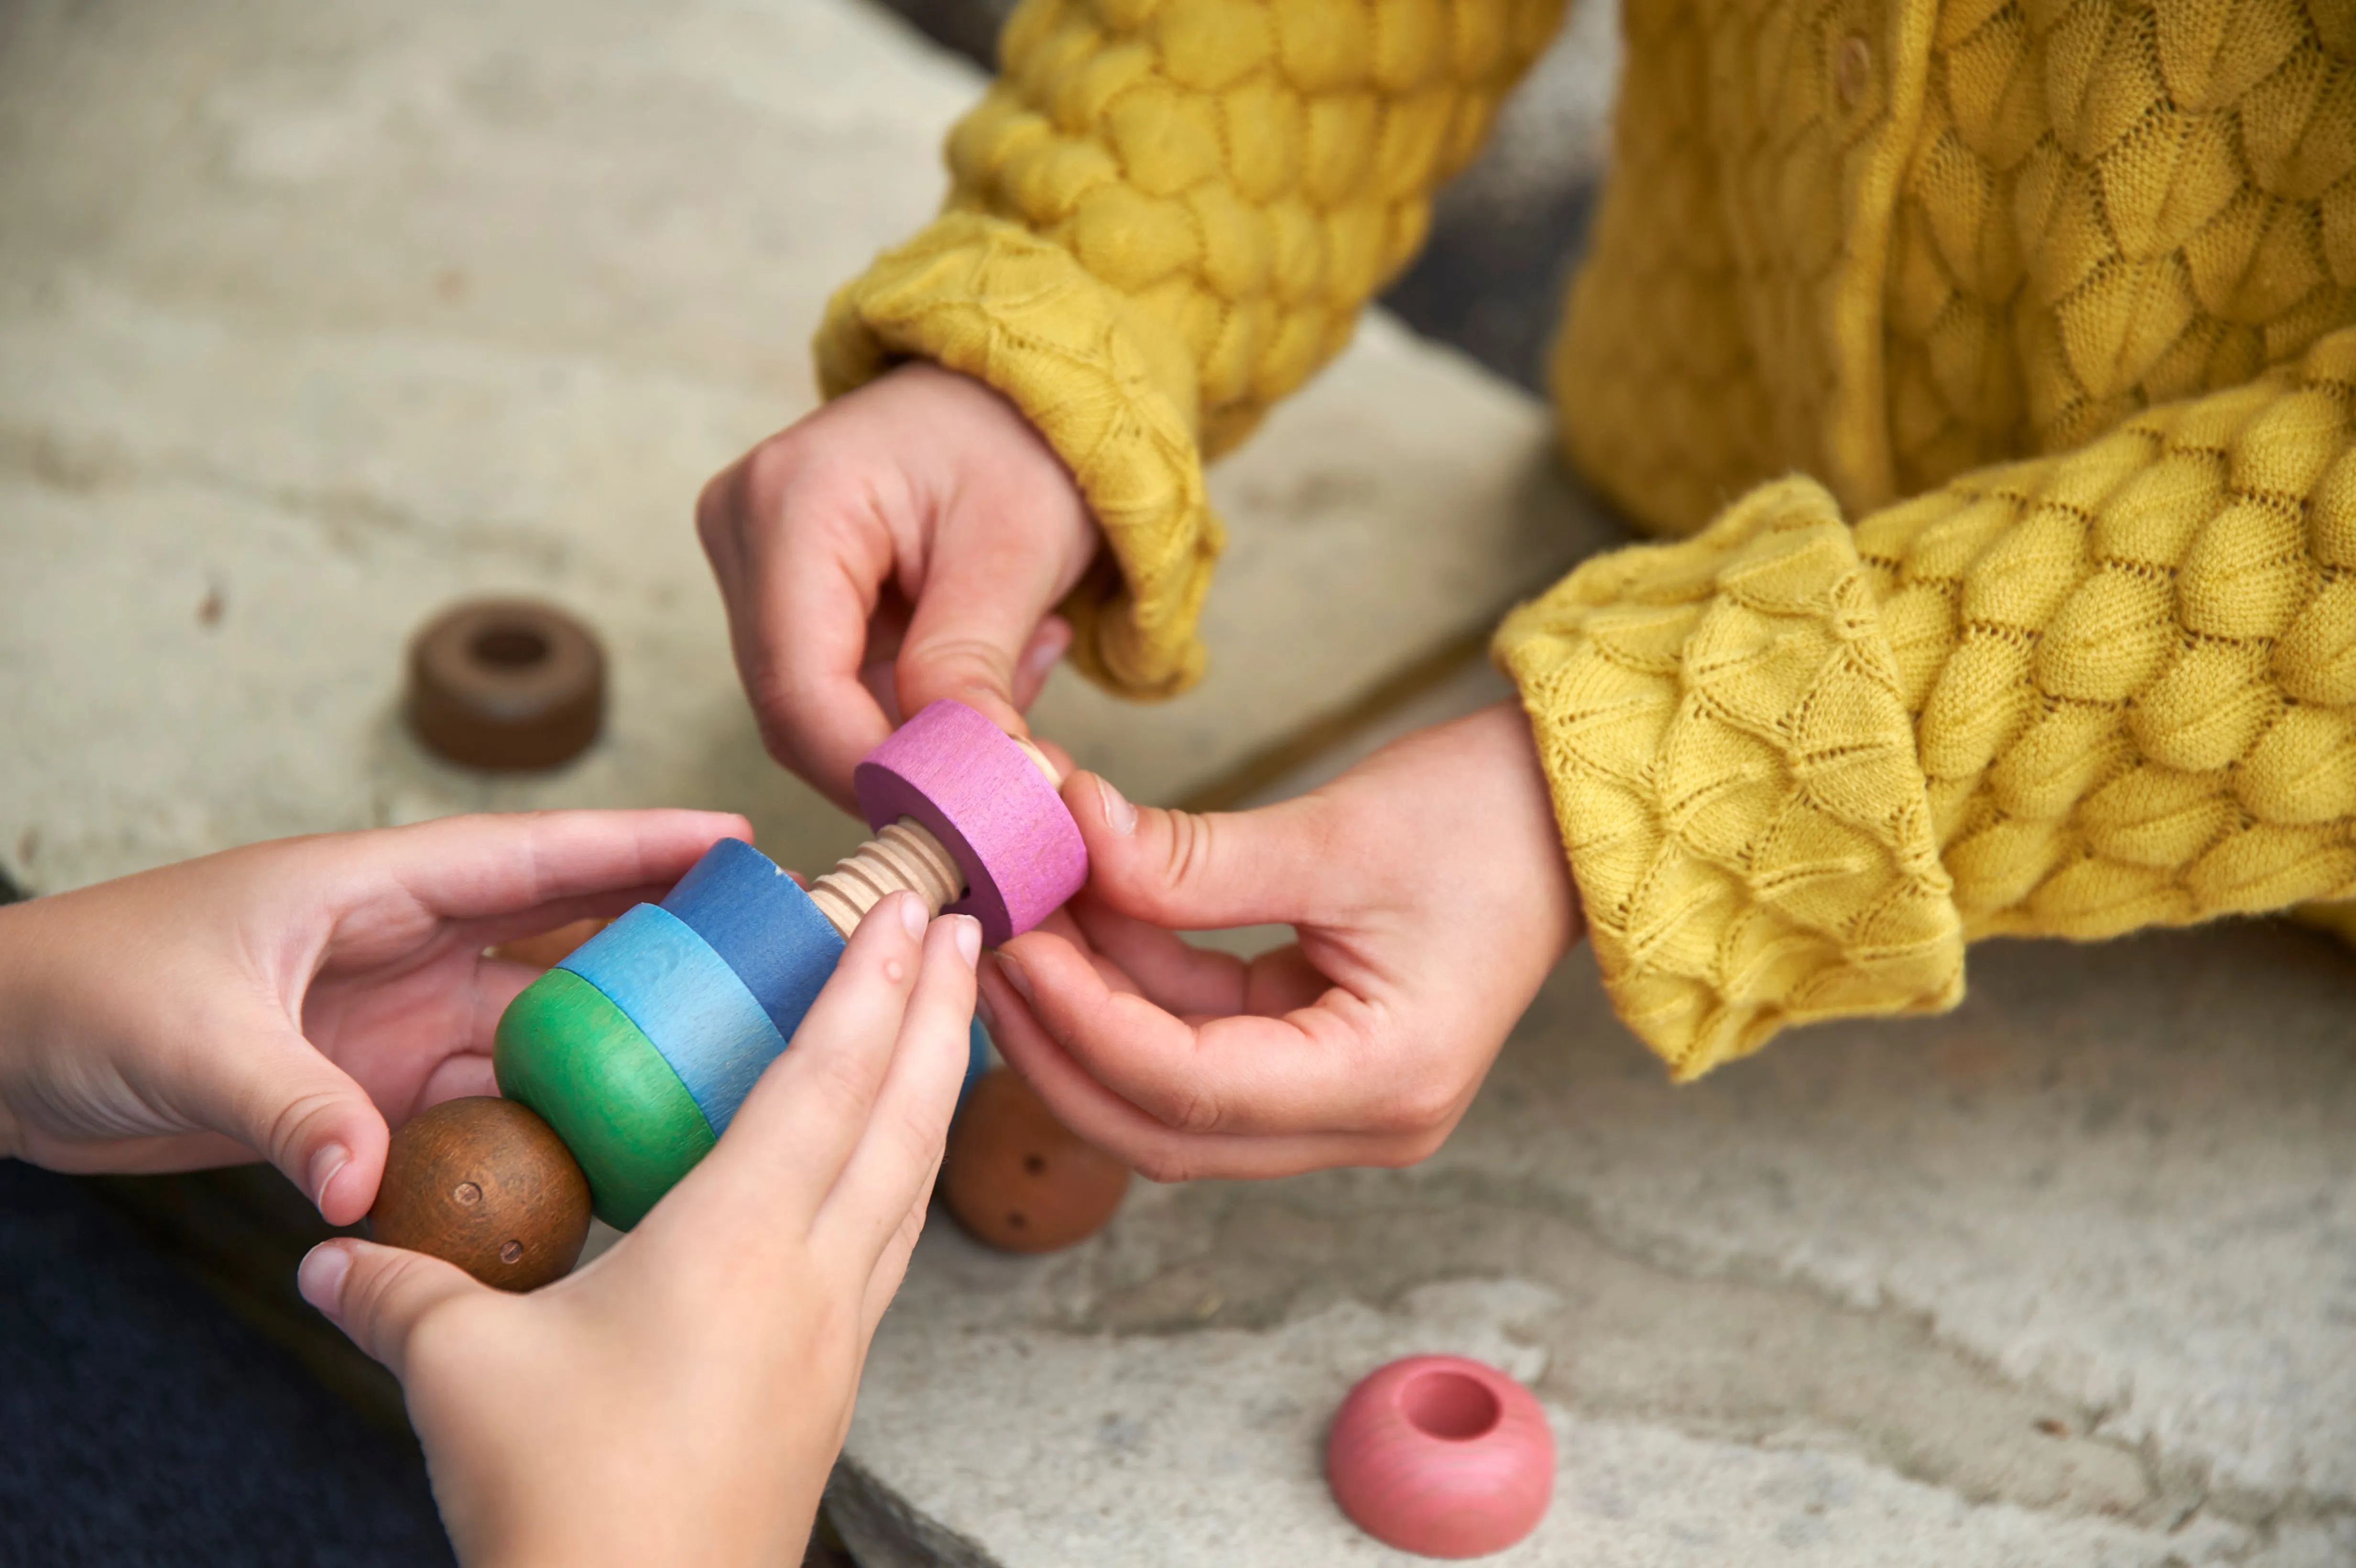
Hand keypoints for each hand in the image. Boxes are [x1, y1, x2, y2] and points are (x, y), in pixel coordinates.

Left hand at [0, 810, 746, 1223]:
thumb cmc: (79, 994)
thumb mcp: (190, 1040)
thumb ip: (290, 1106)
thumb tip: (367, 1186)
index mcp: (375, 887)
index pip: (535, 856)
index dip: (642, 844)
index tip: (739, 840)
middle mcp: (404, 947)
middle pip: (563, 933)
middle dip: (665, 934)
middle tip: (771, 949)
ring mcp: (393, 1022)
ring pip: (535, 1030)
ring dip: (613, 1047)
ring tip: (714, 1064)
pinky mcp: (372, 1091)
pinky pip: (481, 1109)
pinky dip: (537, 1129)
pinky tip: (600, 1153)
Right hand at [300, 894, 979, 1565]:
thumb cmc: (566, 1503)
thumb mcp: (459, 1373)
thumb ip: (401, 1293)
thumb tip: (328, 1257)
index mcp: (740, 1243)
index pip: (827, 1078)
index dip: (872, 984)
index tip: (912, 910)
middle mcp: (812, 1279)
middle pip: (902, 1118)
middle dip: (939, 1014)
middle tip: (968, 932)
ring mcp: (835, 1339)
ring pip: (909, 1184)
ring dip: (934, 1092)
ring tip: (946, 1029)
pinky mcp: (828, 1390)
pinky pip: (889, 1250)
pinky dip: (900, 1180)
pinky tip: (884, 1174)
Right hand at [698, 362, 1100, 810]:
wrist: (1013, 390)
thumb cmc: (1022, 439)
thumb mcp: (1017, 549)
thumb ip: (974, 668)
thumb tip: (979, 783)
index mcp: (794, 499)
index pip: (800, 689)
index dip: (873, 772)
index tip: (964, 817)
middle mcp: (744, 526)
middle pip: (797, 710)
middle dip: (905, 760)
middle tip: (1015, 769)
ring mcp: (751, 560)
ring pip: (817, 711)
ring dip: (920, 730)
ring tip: (1019, 672)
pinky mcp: (778, 590)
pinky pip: (835, 688)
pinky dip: (915, 702)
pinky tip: (984, 658)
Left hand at [979, 703, 1582, 1180]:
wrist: (1572, 816)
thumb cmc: (1489, 819)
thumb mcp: (1337, 832)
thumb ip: (1195, 859)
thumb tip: (1069, 835)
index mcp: (1386, 1084)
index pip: (1192, 1088)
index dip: (1086, 1019)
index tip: (1014, 941)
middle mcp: (1361, 1122)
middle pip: (1162, 1125)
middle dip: (1063, 1040)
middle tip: (987, 947)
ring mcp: (1337, 1101)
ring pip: (1168, 1094)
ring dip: (1090, 1013)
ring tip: (1022, 916)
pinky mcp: (1316, 1061)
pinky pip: (1199, 1045)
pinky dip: (1135, 989)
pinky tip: (1081, 917)